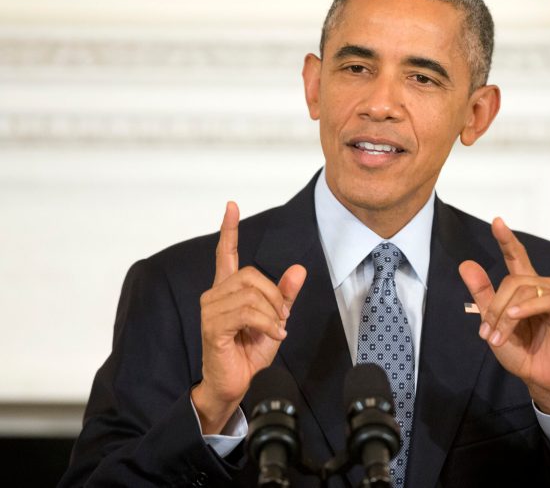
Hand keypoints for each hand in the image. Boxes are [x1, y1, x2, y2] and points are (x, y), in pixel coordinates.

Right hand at [191, 201, 305, 433]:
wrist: (238, 383)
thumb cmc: (250, 351)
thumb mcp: (275, 319)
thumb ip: (285, 294)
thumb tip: (299, 269)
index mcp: (227, 290)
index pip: (225, 253)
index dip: (229, 229)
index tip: (232, 205)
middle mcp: (215, 295)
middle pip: (251, 275)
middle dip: (275, 296)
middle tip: (282, 319)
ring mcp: (211, 310)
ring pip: (251, 295)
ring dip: (272, 314)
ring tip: (275, 329)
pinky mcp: (213, 327)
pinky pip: (248, 313)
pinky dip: (267, 324)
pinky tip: (272, 335)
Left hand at [459, 218, 549, 414]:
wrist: (537, 377)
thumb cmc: (519, 350)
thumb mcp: (492, 322)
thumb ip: (482, 293)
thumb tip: (466, 264)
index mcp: (525, 288)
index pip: (516, 256)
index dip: (507, 239)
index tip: (497, 221)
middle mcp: (542, 288)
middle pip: (513, 279)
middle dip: (494, 306)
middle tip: (487, 333)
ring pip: (525, 289)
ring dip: (506, 313)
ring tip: (498, 336)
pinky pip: (547, 299)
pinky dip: (527, 307)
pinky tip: (514, 318)